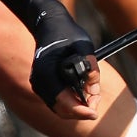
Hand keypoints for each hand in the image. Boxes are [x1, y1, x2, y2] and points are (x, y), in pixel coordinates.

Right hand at [27, 0, 98, 118]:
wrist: (50, 24)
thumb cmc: (66, 32)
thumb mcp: (84, 45)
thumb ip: (91, 67)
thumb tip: (94, 88)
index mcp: (46, 72)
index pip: (62, 101)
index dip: (80, 110)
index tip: (95, 112)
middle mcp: (39, 82)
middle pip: (62, 109)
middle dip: (81, 109)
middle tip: (97, 99)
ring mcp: (39, 85)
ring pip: (60, 108)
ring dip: (77, 106)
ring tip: (93, 94)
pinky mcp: (42, 86)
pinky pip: (58, 102)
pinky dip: (72, 102)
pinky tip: (83, 93)